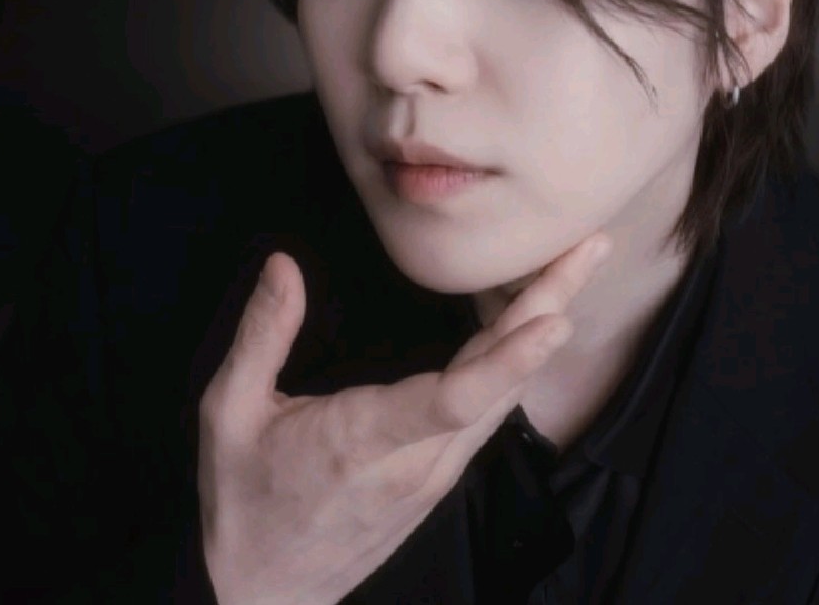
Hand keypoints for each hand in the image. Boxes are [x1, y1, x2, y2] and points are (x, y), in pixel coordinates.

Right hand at [197, 232, 612, 604]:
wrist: (261, 594)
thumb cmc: (242, 503)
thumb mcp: (227, 416)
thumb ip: (260, 338)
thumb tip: (283, 264)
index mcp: (364, 440)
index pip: (454, 399)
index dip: (508, 358)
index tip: (555, 318)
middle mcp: (417, 459)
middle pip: (501, 381)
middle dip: (550, 308)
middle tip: (591, 248)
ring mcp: (435, 472)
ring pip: (504, 395)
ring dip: (541, 330)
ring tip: (573, 271)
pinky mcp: (438, 476)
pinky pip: (489, 410)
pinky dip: (517, 359)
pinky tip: (530, 322)